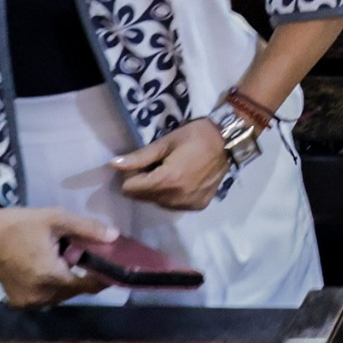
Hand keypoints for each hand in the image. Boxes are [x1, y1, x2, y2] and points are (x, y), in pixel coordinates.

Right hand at [0, 206, 117, 306]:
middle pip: (73, 291)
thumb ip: (88, 229)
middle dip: (83, 276)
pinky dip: (52, 285)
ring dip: (67, 281)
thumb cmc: (21, 225)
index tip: (116, 269)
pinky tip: (49, 268)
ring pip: (59, 295)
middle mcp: (40, 295)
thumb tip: (115, 237)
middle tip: (89, 257)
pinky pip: (45, 296)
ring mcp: (27, 301)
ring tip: (68, 260)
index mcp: (51, 277)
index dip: (102, 279)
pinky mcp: (18, 301)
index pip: (86, 286)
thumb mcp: (57, 219)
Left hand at [111, 117, 232, 212]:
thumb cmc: (196, 136)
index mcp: (166, 180)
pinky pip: (174, 205)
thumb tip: (114, 165)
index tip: (142, 164)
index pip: (130, 189)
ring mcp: (188, 204)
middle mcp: (175, 198)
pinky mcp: (198, 206)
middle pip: (143, 198)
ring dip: (158, 191)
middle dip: (143, 184)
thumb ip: (140, 157)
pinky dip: (173, 195)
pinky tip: (184, 180)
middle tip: (157, 166)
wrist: (229, 141)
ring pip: (158, 203)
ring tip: (171, 172)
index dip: (131, 176)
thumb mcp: (166, 142)